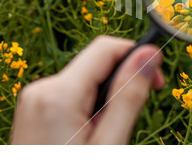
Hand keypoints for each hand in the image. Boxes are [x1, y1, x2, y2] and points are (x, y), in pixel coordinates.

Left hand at [10, 35, 164, 144]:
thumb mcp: (110, 142)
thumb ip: (129, 95)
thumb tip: (150, 54)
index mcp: (59, 94)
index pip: (106, 48)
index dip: (137, 55)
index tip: (157, 81)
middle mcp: (42, 89)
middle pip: (96, 62)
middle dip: (123, 78)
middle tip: (136, 113)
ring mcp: (35, 98)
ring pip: (86, 77)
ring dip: (107, 94)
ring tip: (110, 130)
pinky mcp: (36, 108)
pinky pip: (72, 91)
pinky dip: (91, 103)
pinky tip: (93, 130)